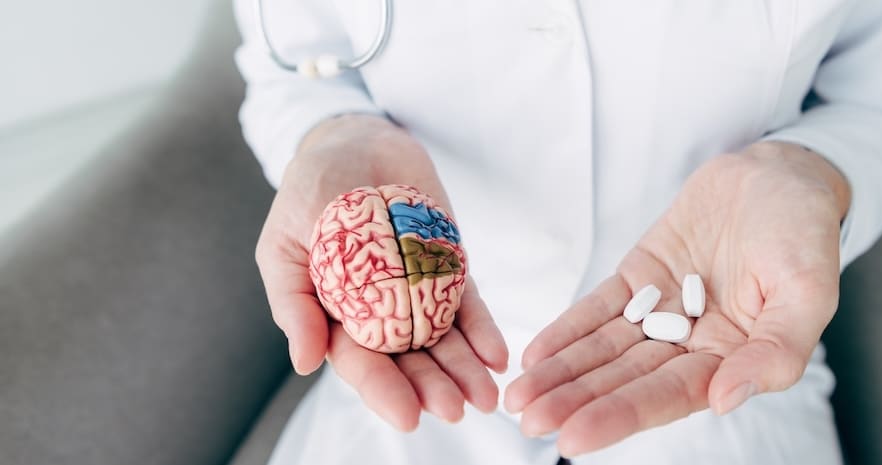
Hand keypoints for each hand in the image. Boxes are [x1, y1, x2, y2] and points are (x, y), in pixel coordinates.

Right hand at [254, 115, 507, 430]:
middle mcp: (379, 312)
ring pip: (443, 339)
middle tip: (458, 409)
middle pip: (408, 358)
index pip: (358, 360)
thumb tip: (304, 362)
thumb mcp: (285, 242)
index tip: (408, 416)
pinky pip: (468, 303)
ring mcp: (417, 290)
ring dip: (464, 369)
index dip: (382, 389)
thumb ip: (294, 300)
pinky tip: (498, 355)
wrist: (356, 140)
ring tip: (487, 396)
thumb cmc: (309, 190)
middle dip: (433, 386)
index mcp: (334, 316)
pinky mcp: (448, 266)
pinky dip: (483, 329)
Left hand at [505, 142, 849, 455]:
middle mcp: (690, 344)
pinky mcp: (638, 278)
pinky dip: (567, 330)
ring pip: (604, 350)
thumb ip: (776, 351)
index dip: (620, 416)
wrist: (779, 175)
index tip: (573, 437)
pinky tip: (534, 354)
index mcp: (731, 359)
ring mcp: (660, 311)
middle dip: (575, 401)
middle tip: (529, 421)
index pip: (668, 396)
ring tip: (518, 398)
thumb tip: (728, 398)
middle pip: (624, 380)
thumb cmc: (805, 233)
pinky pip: (598, 309)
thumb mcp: (808, 291)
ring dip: (561, 373)